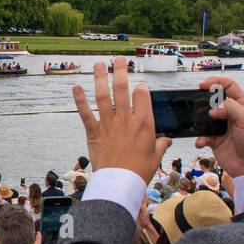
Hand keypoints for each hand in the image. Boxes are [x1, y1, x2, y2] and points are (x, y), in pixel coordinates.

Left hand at [72, 59, 170, 181]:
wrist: (120, 183)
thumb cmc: (140, 171)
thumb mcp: (156, 157)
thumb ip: (162, 145)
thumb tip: (167, 140)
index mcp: (144, 123)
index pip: (142, 95)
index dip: (140, 88)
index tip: (139, 86)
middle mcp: (126, 119)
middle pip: (122, 88)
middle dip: (120, 71)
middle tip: (119, 60)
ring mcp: (109, 124)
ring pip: (103, 95)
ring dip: (100, 77)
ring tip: (99, 64)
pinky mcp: (94, 132)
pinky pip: (85, 113)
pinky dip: (79, 99)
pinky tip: (76, 86)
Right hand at [194, 76, 243, 176]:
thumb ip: (230, 107)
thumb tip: (213, 108)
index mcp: (242, 105)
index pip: (228, 86)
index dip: (216, 82)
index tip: (203, 85)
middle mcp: (231, 114)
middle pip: (214, 100)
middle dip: (203, 99)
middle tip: (195, 100)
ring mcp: (222, 127)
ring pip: (205, 117)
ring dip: (199, 120)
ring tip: (198, 123)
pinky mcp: (215, 140)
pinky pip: (203, 135)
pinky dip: (199, 138)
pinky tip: (201, 142)